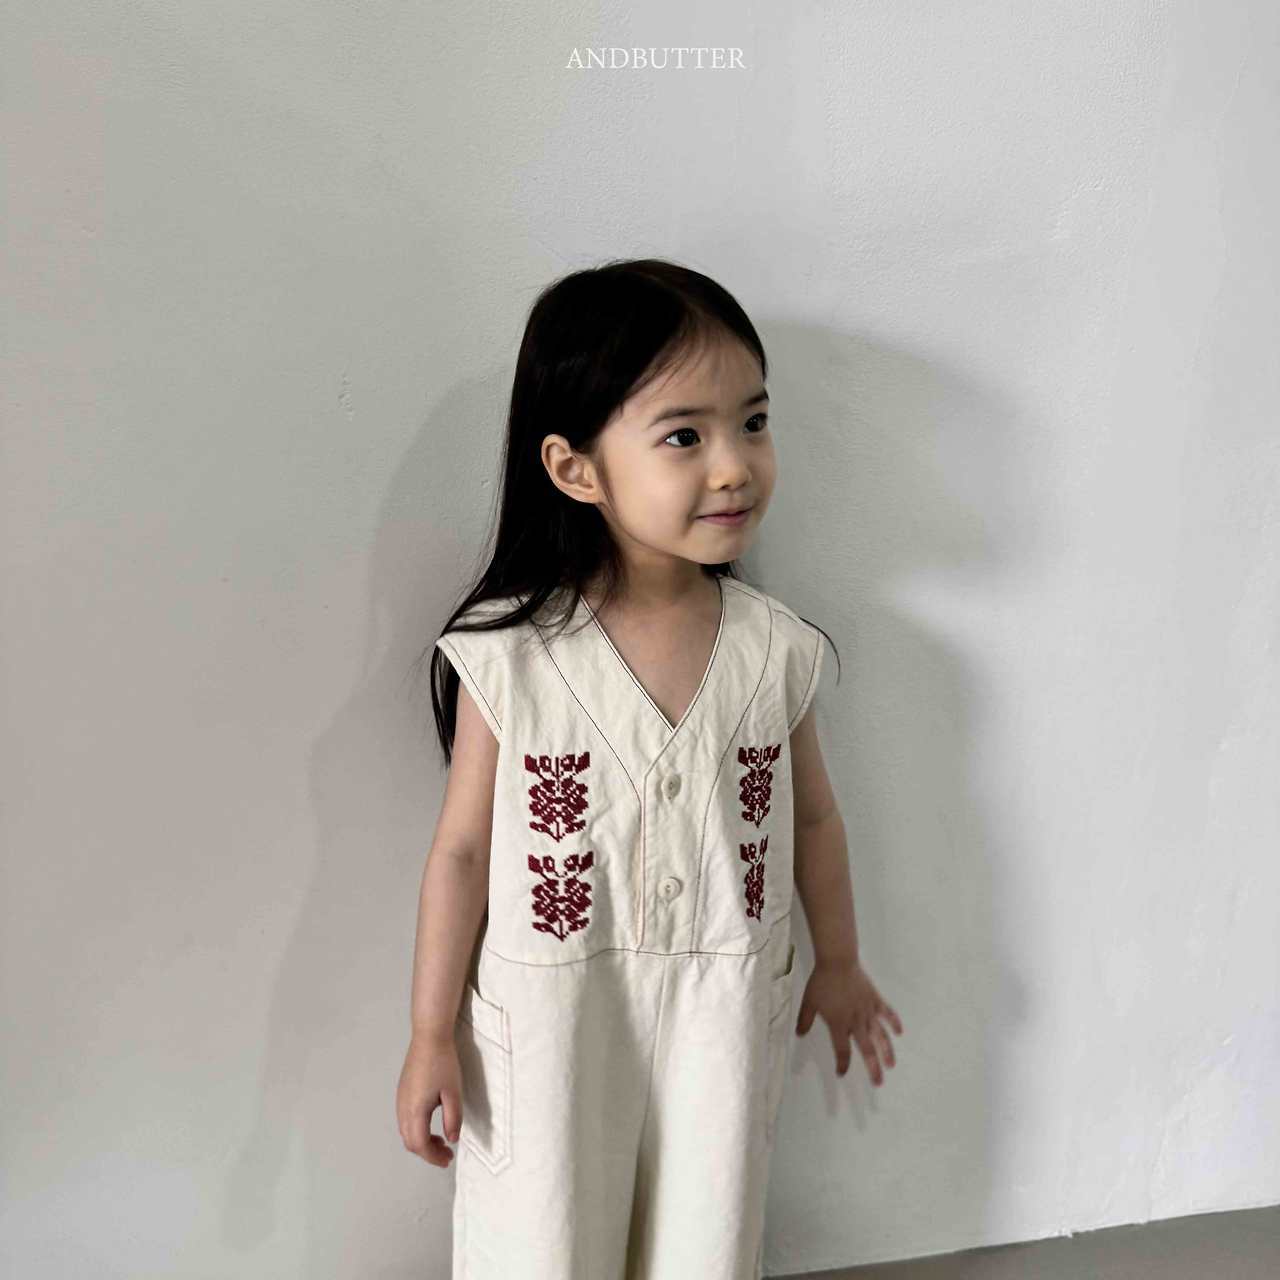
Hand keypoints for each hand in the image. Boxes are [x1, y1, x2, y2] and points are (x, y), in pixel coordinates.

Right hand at [396, 1031, 462, 1167]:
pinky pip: (405, 1120)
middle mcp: (403, 1108)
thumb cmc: (443, 1063)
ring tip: (440, 1140)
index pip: (420, 1145)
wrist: (429, 1037)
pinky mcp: (402, 1092)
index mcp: (415, 1110)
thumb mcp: (454, 1092)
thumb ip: (453, 1119)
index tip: (448, 1160)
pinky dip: (416, 1129)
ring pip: (406, 1131)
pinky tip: (430, 1123)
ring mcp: (400, 1099)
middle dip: (427, 1152)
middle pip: (410, 1142)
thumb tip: (452, 1139)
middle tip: (446, 1154)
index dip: (433, 1157)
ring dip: (421, 1141)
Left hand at [796, 957, 902, 1085]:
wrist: (838, 962)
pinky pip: (887, 1013)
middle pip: (867, 1049)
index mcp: (839, 1024)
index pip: (842, 1050)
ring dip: (887, 1051)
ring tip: (891, 1065)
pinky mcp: (875, 999)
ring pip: (880, 1035)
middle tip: (878, 1082)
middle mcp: (856, 1021)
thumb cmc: (821, 982)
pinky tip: (899, 1032)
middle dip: (873, 1067)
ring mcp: (868, 1011)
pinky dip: (894, 1022)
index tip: (841, 1073)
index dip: (842, 1064)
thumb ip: (805, 1019)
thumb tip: (799, 1034)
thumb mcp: (808, 1002)